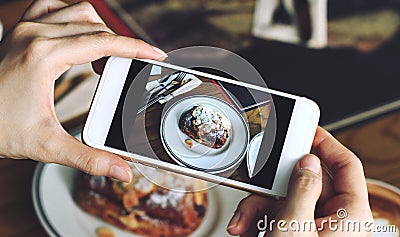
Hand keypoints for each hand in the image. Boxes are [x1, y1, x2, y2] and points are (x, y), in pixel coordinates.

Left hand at [0, 0, 166, 181]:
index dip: (135, 48)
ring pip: (77, 13)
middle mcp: (34, 34)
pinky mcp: (19, 32)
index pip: (103, 43)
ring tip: (107, 57)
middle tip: (133, 67)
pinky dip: (73, 19)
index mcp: (44, 56)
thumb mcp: (46, 147)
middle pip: (95, 27)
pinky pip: (53, 9)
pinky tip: (77, 37)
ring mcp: (25, 29)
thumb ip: (89, 159)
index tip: (155, 54)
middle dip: (121, 45)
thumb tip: (121, 170)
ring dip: (99, 31)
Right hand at [227, 127, 372, 235]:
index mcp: (350, 214)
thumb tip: (308, 162)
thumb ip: (303, 188)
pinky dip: (259, 217)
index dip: (327, 142)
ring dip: (260, 205)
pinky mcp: (297, 232)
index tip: (307, 128)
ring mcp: (314, 226)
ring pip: (287, 196)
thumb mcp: (295, 227)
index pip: (346, 165)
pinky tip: (247, 228)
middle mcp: (335, 218)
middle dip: (276, 183)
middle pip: (308, 180)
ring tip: (245, 221)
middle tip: (260, 184)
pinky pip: (279, 213)